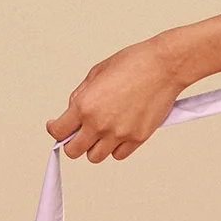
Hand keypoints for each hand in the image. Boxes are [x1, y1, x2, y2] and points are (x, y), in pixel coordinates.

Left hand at [46, 37, 184, 162]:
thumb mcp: (96, 72)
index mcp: (85, 105)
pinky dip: (115, 148)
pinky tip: (118, 135)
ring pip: (95, 157)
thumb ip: (81, 95)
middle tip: (78, 134)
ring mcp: (119, 134)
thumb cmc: (134, 63)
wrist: (164, 67)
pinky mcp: (137, 138)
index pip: (58, 132)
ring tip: (100, 135)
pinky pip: (118, 155)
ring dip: (94, 148)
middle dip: (72, 143)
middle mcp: (99, 123)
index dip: (56, 130)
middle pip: (73, 151)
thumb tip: (73, 111)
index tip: (57, 127)